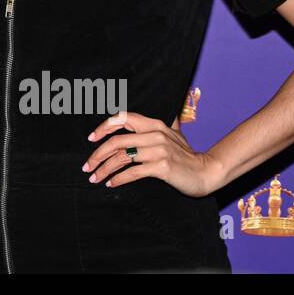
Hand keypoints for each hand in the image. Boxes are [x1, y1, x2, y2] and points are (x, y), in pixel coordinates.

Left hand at [83, 110, 222, 196]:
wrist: (206, 172)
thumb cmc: (187, 155)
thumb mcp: (174, 133)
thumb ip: (164, 123)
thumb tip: (164, 111)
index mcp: (154, 124)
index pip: (122, 119)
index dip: (103, 127)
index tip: (91, 139)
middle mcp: (155, 134)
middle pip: (117, 141)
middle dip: (98, 155)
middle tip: (87, 166)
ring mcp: (159, 151)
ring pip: (122, 157)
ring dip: (104, 169)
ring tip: (95, 178)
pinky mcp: (162, 167)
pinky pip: (133, 172)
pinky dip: (119, 179)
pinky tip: (111, 183)